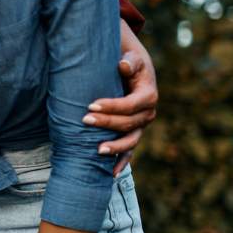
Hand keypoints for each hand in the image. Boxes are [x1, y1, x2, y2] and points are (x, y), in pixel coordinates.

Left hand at [83, 19, 158, 174]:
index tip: (91, 106)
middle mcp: (147, 114)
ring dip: (115, 147)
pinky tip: (111, 174)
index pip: (131, 105)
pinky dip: (122, 162)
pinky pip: (129, 152)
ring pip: (131, 141)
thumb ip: (130, 61)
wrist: (132, 73)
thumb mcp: (131, 59)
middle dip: (107, 123)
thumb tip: (123, 65)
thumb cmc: (127, 65)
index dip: (113, 107)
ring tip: (97, 150)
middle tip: (84, 120)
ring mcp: (140, 127)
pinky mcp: (132, 134)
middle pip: (129, 123)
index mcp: (148, 96)